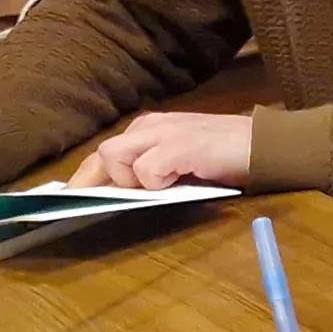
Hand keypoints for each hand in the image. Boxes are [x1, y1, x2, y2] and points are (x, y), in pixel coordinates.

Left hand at [69, 112, 251, 190]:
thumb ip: (150, 171)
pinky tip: (176, 181)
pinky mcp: (179, 145)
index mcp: (147, 130)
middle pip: (101, 154)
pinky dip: (154, 182)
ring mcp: (163, 133)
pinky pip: (146, 169)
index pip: (103, 154)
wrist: (263, 145)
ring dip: (129, 180)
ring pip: (114, 156)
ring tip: (159, 187)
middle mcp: (149, 126)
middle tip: (84, 204)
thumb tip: (116, 194)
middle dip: (89, 183)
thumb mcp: (178, 164)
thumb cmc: (222, 157)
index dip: (84, 178)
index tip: (69, 199)